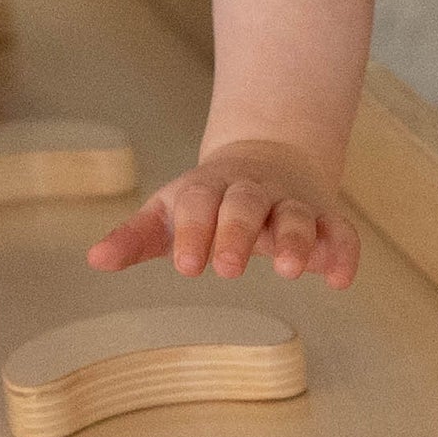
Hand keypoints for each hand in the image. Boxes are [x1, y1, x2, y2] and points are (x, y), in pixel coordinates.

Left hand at [87, 137, 358, 287]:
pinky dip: (343, 252)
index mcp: (210, 188)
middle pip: (247, 203)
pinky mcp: (325, 220)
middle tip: (227, 269)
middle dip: (238, 233)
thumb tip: (94, 260)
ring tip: (290, 270)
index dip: (194, 231)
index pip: (200, 202)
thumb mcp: (168, 213)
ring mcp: (292, 203)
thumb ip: (135, 238)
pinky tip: (339, 280)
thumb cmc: (207, 200)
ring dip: (296, 239)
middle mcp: (253, 192)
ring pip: (298, 215)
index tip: (187, 265)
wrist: (269, 156)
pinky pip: (340, 232)